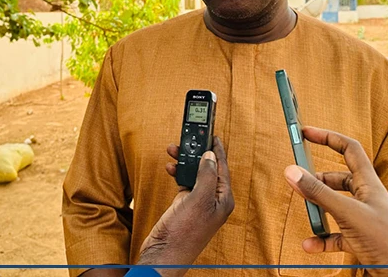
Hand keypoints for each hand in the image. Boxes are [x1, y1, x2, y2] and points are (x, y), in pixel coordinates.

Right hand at [135, 137, 234, 276]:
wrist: (164, 253)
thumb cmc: (184, 233)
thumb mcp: (198, 200)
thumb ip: (206, 176)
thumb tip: (210, 156)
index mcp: (223, 199)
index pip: (222, 167)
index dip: (217, 150)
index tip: (212, 134)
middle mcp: (213, 200)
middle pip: (207, 168)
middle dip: (197, 153)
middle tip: (188, 139)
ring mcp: (198, 203)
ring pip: (194, 174)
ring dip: (184, 161)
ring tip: (174, 150)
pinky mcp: (185, 206)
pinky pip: (184, 183)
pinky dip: (178, 173)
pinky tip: (170, 168)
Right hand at [283, 126, 387, 276]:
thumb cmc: (387, 241)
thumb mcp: (348, 213)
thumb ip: (319, 194)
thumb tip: (292, 172)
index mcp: (369, 184)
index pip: (348, 149)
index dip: (328, 138)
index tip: (306, 133)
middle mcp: (366, 198)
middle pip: (338, 179)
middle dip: (317, 180)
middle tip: (300, 183)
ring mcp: (364, 219)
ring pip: (336, 207)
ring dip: (319, 211)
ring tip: (306, 215)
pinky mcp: (361, 240)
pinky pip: (337, 235)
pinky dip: (322, 239)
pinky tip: (310, 245)